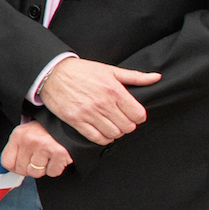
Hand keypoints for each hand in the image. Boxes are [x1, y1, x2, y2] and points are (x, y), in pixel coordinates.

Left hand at [1, 119, 72, 179]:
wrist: (69, 123)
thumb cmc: (47, 130)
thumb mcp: (27, 134)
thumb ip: (18, 148)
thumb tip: (13, 167)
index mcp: (18, 135)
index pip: (7, 162)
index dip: (15, 167)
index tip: (23, 165)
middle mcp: (29, 139)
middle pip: (21, 170)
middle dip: (31, 168)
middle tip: (39, 159)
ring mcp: (43, 146)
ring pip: (36, 173)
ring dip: (44, 169)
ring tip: (48, 157)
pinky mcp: (58, 152)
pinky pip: (52, 172)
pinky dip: (56, 168)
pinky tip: (57, 158)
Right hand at [37, 56, 158, 145]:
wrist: (52, 73)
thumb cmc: (81, 71)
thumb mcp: (109, 70)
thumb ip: (135, 77)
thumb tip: (156, 77)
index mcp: (114, 90)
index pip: (138, 114)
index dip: (138, 117)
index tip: (133, 115)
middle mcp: (103, 103)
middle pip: (128, 126)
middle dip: (128, 125)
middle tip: (122, 121)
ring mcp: (89, 113)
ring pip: (114, 133)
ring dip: (116, 133)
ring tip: (112, 126)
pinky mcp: (76, 120)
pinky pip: (96, 137)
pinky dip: (103, 139)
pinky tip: (103, 132)